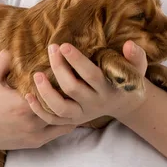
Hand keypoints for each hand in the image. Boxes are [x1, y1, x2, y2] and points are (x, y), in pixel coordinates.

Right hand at [0, 50, 77, 151]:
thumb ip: (4, 60)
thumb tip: (17, 45)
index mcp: (22, 104)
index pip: (51, 88)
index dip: (59, 77)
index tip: (64, 66)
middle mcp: (31, 121)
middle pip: (61, 103)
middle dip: (68, 92)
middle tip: (76, 78)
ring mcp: (35, 134)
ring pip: (64, 119)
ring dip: (70, 106)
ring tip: (76, 93)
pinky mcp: (35, 142)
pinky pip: (59, 131)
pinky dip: (66, 120)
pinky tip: (71, 108)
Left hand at [26, 40, 148, 125]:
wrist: (125, 102)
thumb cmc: (128, 78)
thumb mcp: (137, 68)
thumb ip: (136, 56)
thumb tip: (129, 45)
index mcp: (108, 89)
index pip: (90, 75)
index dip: (76, 61)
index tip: (64, 45)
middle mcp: (94, 104)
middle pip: (72, 88)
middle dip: (59, 68)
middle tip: (51, 49)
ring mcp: (81, 114)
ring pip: (59, 108)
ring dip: (46, 92)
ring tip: (36, 74)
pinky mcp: (72, 121)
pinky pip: (52, 120)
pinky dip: (39, 110)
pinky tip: (28, 95)